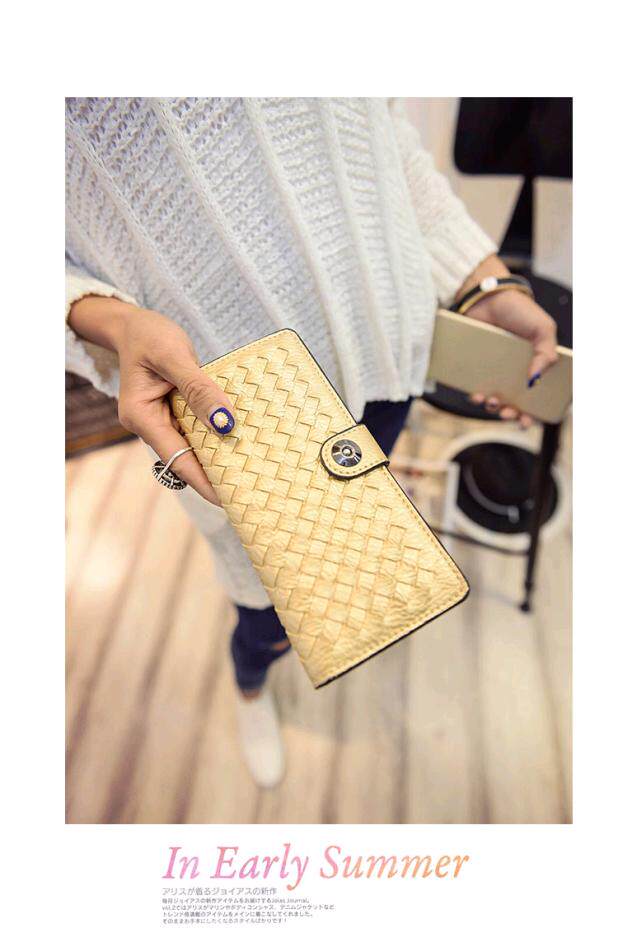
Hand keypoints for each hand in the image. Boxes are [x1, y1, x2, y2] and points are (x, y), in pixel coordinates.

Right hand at [68, 297, 233, 504]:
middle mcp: (149, 425)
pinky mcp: (171, 413)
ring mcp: (160, 421)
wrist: (131, 324)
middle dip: (214, 474)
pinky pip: (195, 429)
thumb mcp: (174, 356)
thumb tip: (226, 424)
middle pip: (185, 458)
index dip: (203, 481)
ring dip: (217, 455)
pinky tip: (239, 440)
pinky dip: (215, 434)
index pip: (177, 458)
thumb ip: (199, 390)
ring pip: (192, 446)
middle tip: (250, 490)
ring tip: (251, 470)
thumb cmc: (148, 335)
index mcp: (142, 417)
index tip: (229, 499)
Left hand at [465, 289, 557, 426]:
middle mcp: (515, 372)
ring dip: (492, 407)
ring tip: (491, 402)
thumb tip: (534, 382)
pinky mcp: (475, 367)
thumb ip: (546, 353)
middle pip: (514, 403)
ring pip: (493, 399)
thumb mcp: (543, 329)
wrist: (487, 296)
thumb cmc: (519, 310)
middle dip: (511, 414)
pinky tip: (475, 395)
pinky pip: (474, 387)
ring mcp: (495, 371)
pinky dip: (475, 396)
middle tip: (507, 413)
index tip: (528, 421)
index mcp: (535, 366)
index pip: (537, 397)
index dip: (533, 413)